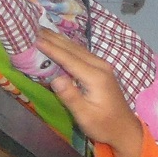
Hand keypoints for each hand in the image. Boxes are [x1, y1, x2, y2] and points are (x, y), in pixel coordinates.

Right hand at [37, 29, 146, 156]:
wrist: (124, 130)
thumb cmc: (103, 125)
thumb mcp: (85, 115)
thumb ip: (70, 96)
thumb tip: (55, 78)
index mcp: (95, 77)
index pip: (68, 58)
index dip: (50, 48)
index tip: (33, 37)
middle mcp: (100, 66)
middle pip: (73, 48)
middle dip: (52, 38)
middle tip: (32, 27)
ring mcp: (102, 66)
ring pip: (77, 48)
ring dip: (59, 39)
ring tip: (41, 30)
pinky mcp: (101, 69)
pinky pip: (81, 53)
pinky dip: (67, 47)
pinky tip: (58, 42)